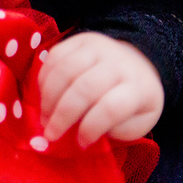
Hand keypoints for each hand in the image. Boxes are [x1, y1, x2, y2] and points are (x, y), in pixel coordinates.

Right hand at [37, 31, 163, 147]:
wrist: (138, 64)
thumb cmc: (134, 101)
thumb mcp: (139, 122)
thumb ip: (119, 129)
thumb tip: (90, 131)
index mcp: (139, 88)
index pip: (112, 108)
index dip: (91, 127)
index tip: (81, 143)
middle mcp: (119, 64)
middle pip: (84, 89)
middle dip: (63, 116)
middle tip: (51, 135)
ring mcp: (99, 48)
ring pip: (65, 71)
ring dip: (48, 99)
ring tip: (45, 118)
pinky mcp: (81, 39)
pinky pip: (54, 57)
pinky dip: (44, 80)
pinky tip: (45, 97)